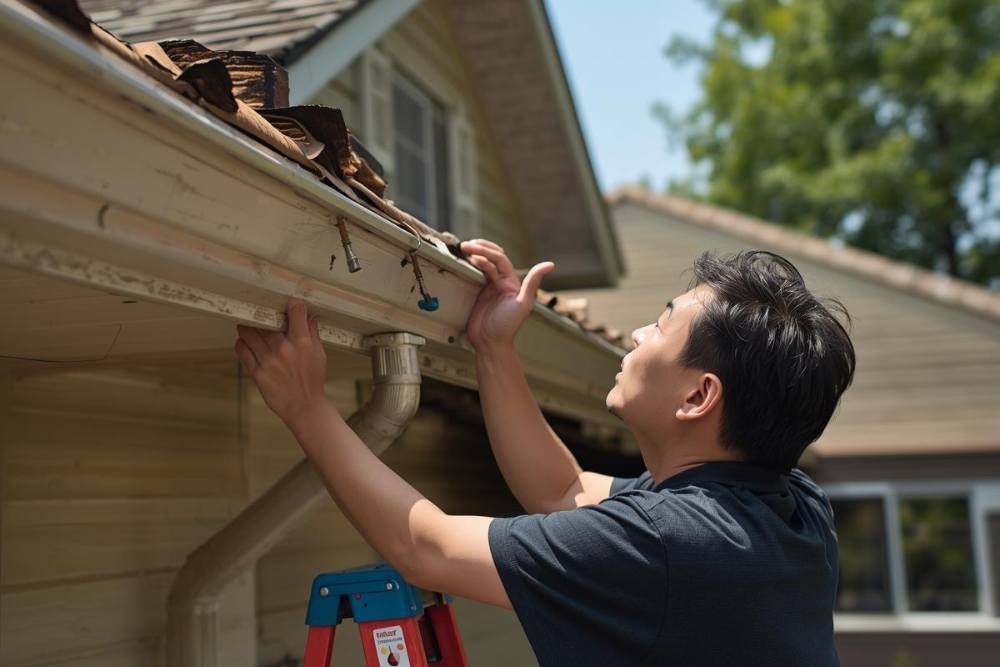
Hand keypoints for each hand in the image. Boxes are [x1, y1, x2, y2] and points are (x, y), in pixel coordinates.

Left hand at [234, 298, 329, 425]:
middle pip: (265, 321)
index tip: (291, 302)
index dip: (293, 304)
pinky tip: (246, 343)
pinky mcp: (258, 372)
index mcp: (302, 343)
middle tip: (261, 313)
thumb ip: (312, 333)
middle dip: (263, 315)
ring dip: (247, 327)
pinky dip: (242, 343)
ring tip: (250, 327)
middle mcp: (283, 349)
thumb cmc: (312, 380)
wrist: (304, 406)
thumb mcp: (319, 354)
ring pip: (248, 333)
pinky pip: (242, 350)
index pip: (296, 314)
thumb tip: (311, 315)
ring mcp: (268, 360)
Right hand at [461, 239, 553, 351]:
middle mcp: (501, 282)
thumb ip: (533, 283)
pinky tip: (463, 263)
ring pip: (482, 264)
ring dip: (474, 255)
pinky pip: (475, 276)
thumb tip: (549, 264)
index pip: (499, 259)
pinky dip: (469, 267)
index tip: (474, 249)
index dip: (487, 251)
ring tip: (463, 249)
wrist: (491, 343)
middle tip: (465, 245)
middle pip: (490, 258)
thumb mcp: (523, 304)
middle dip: (479, 249)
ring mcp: (489, 288)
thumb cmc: (508, 327)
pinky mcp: (479, 295)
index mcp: (511, 282)